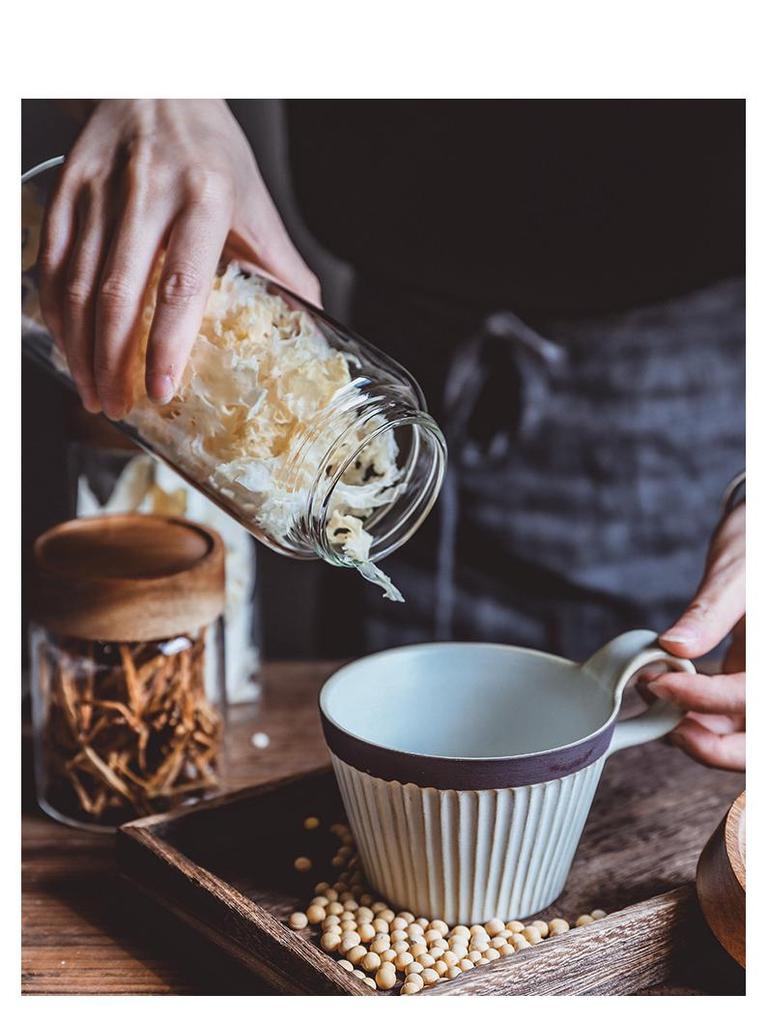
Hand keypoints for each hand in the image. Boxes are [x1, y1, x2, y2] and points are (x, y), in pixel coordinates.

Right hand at [38, 99, 319, 418]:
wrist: (158, 83)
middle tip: (120, 408)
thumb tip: (315, 325)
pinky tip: (69, 348)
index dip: (167, 344)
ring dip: (80, 350)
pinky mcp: (65, 189)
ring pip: (77, 285)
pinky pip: (52, 264)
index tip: (161, 391)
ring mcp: (99, 190)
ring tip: (94, 393)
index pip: (181, 285)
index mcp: (206, 198)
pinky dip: (56, 314)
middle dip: (113, 363)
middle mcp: (148, 192)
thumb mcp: (255, 203)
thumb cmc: (213, 151)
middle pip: (118, 294)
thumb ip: (281, 266)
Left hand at [651, 503, 744, 769]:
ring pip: (744, 736)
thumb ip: (709, 614)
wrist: (760, 531)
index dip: (701, 698)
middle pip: (756, 743)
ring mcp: (762, 682)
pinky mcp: (750, 677)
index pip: (749, 697)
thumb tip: (673, 645)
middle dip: (710, 747)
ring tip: (655, 701)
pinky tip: (666, 694)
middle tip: (664, 727)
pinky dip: (701, 714)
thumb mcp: (737, 575)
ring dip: (701, 732)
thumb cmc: (757, 544)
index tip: (656, 683)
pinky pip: (733, 713)